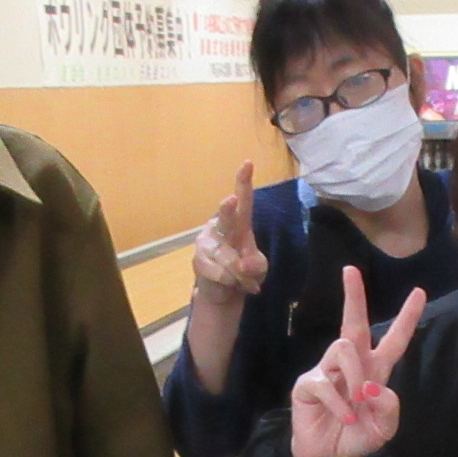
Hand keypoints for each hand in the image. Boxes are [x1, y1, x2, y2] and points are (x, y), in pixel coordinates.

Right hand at [191, 161, 266, 305]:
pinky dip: (230, 282)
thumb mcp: (258, 269)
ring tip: (243, 281)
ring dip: (239, 274)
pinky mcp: (199, 260)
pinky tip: (230, 283)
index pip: (244, 201)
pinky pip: (220, 274)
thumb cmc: (242, 272)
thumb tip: (243, 265)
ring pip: (228, 259)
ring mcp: (207, 243)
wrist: (222, 293)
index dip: (244, 182)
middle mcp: (220, 228)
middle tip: (231, 200)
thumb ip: (255, 264)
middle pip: (226, 218)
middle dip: (228, 210)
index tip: (248, 163)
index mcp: (239, 223)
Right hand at [289, 266, 425, 456]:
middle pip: (353, 324)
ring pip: (344, 349)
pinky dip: (341, 404)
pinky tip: (347, 419)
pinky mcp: (308, 385)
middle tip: (350, 270)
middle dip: (353, 296)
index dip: (407, 318)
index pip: (394, 340)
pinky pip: (326, 382)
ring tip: (359, 401)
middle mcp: (352, 365)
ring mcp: (328, 372)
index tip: (419, 292)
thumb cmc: (358, 438)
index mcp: (375, 371)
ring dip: (356, 375)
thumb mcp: (384, 428)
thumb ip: (389, 408)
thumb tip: (374, 386)